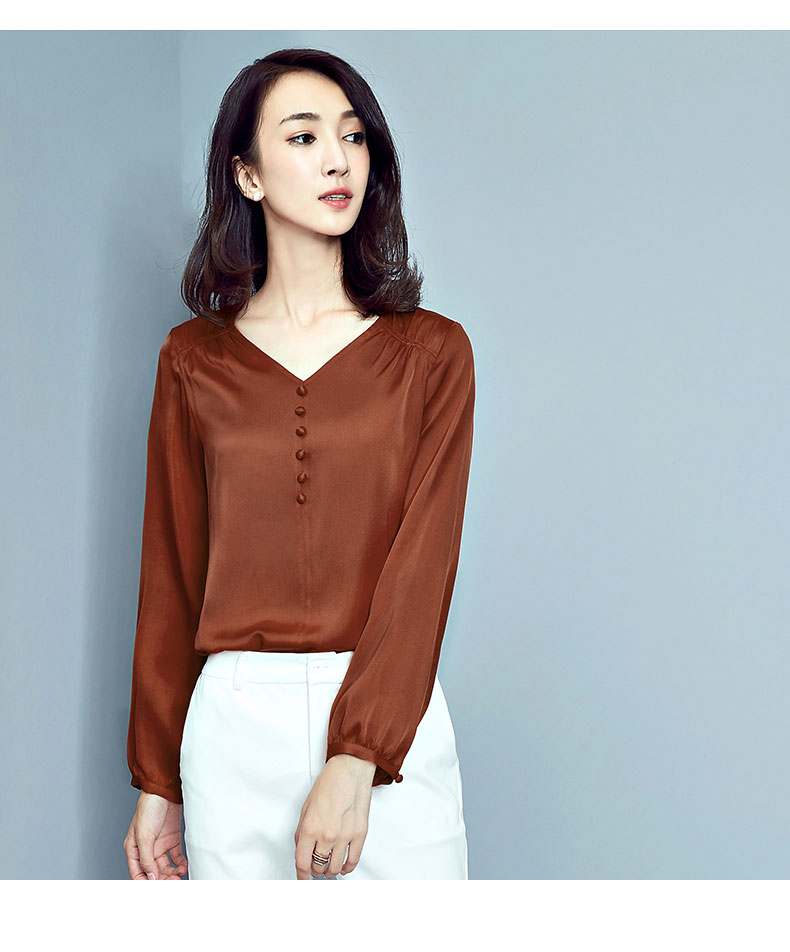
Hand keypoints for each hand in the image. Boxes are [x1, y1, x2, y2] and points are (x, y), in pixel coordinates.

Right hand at [124, 791, 187, 879]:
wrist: (164, 790)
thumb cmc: (149, 807)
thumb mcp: (144, 835)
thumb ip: (146, 858)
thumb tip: (151, 878)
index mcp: (134, 849)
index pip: (138, 874)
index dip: (147, 884)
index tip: (158, 888)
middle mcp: (146, 849)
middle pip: (154, 872)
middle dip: (163, 879)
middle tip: (174, 881)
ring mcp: (160, 844)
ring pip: (165, 866)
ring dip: (173, 872)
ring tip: (180, 873)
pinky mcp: (172, 839)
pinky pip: (176, 856)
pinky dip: (180, 863)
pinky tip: (184, 865)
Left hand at [294, 754, 375, 879]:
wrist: (350, 770)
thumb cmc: (329, 783)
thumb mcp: (306, 807)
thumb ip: (302, 831)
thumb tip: (302, 849)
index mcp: (310, 828)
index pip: (302, 863)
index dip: (301, 876)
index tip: (302, 879)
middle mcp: (327, 835)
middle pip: (318, 867)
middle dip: (315, 869)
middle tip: (315, 867)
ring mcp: (345, 836)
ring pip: (335, 868)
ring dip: (330, 871)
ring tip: (328, 867)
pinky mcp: (360, 834)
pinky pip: (353, 861)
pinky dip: (347, 868)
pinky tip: (343, 866)